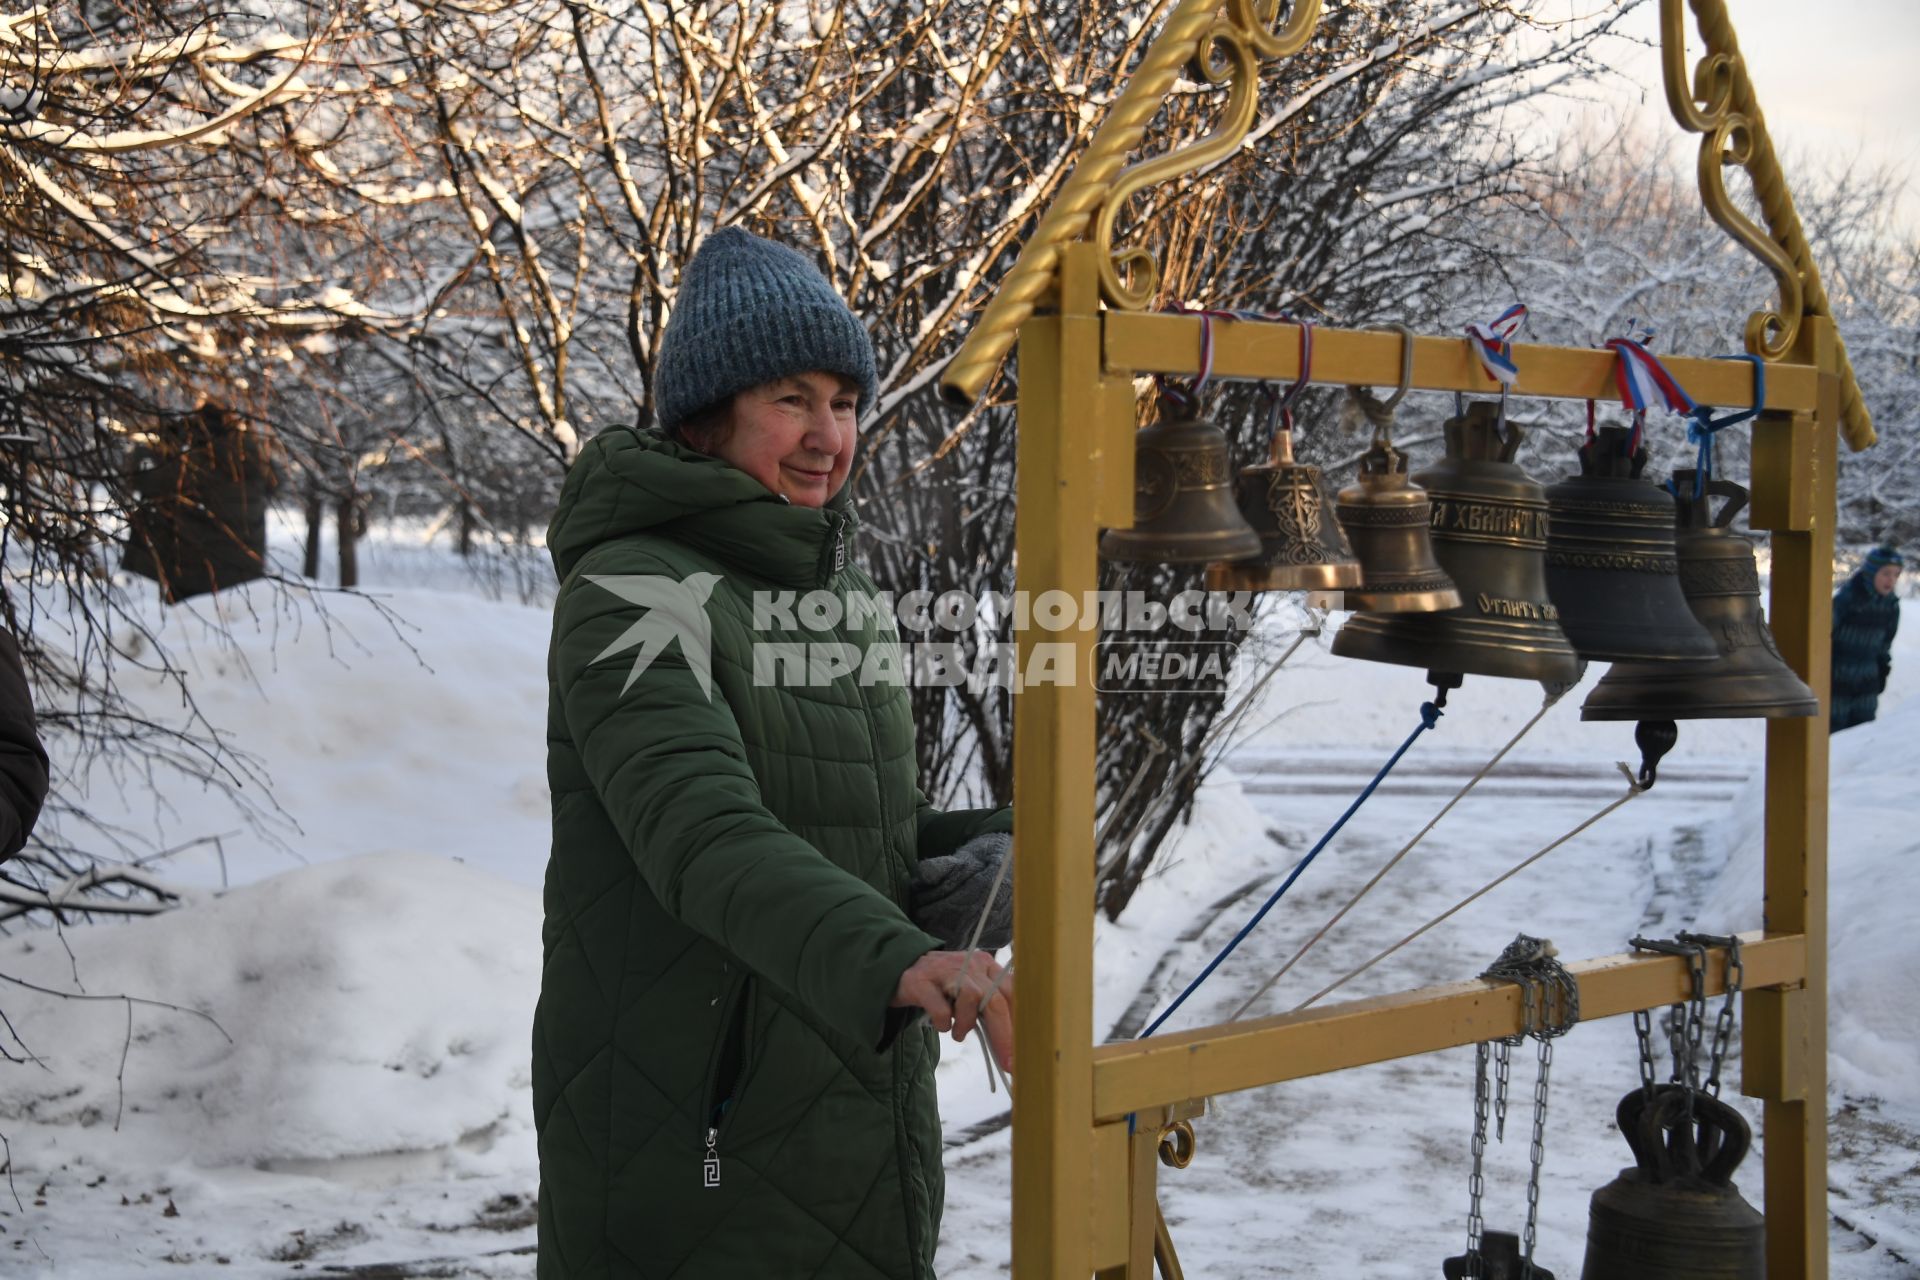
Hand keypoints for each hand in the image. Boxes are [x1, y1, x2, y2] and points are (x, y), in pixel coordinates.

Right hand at [891, 950, 1012, 1071]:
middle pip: (995, 999)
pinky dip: (943, 1024)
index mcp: (987, 966)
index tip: (1024, 1052)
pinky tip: (941, 1025)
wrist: (901, 969)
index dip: (1020, 1023)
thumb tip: (1013, 1044)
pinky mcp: (922, 981)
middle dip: (1003, 1035)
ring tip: (958, 1033)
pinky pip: (940, 1008)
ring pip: (971, 998)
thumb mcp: (971, 991)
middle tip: (1007, 1063)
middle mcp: (970, 964)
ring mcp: (945, 970)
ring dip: (967, 1024)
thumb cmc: (943, 987)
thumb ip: (990, 1008)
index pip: (1012, 993)